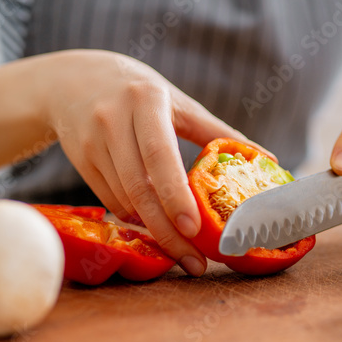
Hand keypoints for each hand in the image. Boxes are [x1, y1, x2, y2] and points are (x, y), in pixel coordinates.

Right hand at [43, 50, 248, 275]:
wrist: (73, 79)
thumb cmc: (139, 91)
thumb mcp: (177, 102)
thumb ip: (217, 132)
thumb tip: (268, 159)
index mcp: (145, 100)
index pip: (160, 154)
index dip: (176, 194)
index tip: (195, 228)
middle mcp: (113, 120)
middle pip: (139, 187)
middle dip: (167, 231)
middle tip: (195, 262)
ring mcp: (92, 141)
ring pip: (124, 199)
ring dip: (153, 229)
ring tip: (182, 251)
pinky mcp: (80, 160)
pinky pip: (110, 200)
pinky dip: (135, 217)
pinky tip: (154, 226)